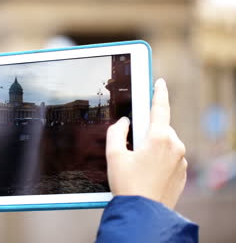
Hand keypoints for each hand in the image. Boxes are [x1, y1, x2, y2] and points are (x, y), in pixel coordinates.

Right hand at [106, 78, 186, 208]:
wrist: (144, 213)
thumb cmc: (128, 185)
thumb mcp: (113, 156)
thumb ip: (117, 132)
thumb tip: (124, 122)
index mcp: (159, 138)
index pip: (160, 108)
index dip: (158, 93)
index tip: (159, 82)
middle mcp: (175, 146)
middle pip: (160, 128)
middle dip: (147, 131)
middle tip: (132, 147)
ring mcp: (181, 160)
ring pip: (166, 142)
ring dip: (153, 146)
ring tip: (138, 164)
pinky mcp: (182, 172)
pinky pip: (171, 157)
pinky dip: (159, 158)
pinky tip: (147, 172)